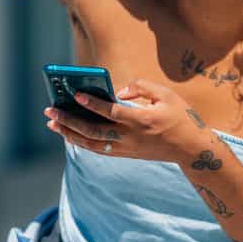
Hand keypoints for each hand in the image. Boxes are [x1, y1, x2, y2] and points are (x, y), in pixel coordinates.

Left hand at [43, 79, 208, 163]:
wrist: (191, 150)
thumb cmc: (180, 117)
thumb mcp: (167, 95)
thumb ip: (141, 87)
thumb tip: (118, 91)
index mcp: (141, 120)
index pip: (110, 112)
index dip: (92, 104)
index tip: (75, 95)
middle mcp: (130, 137)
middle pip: (93, 130)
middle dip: (69, 120)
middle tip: (50, 110)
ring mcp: (126, 148)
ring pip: (91, 144)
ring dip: (69, 134)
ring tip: (53, 123)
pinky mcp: (125, 154)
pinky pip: (98, 150)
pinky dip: (81, 142)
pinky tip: (69, 134)